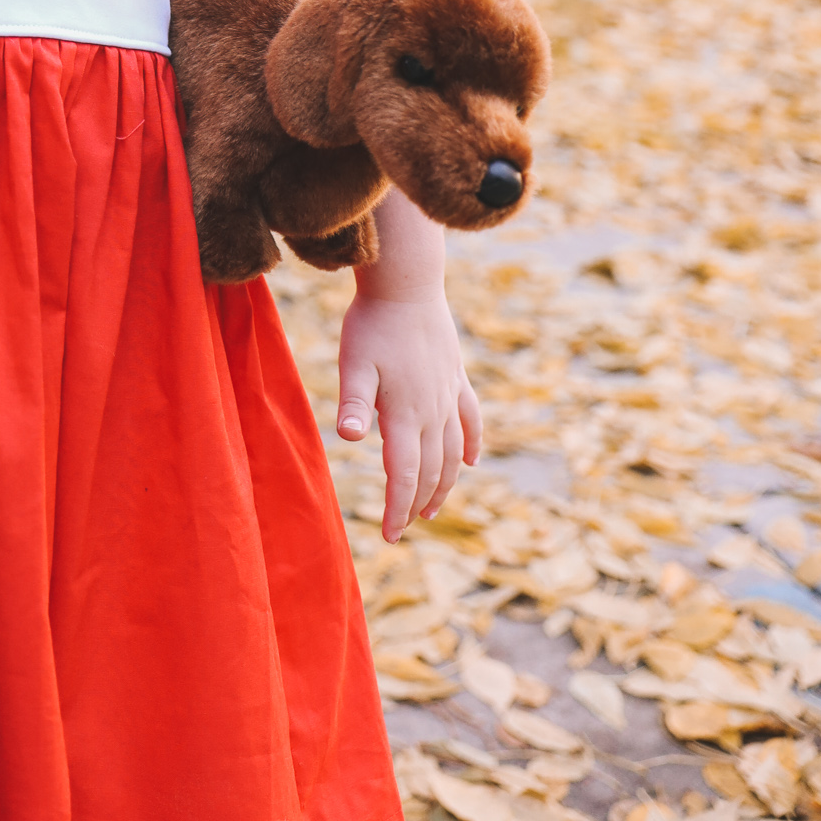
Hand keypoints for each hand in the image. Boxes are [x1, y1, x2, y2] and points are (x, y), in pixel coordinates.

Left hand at [336, 286, 480, 542]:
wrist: (407, 283)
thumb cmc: (372, 323)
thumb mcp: (354, 362)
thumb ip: (353, 401)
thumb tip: (349, 438)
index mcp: (406, 413)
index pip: (404, 475)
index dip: (397, 509)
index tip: (389, 536)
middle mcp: (433, 411)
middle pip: (430, 471)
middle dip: (416, 504)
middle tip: (403, 528)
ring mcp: (449, 395)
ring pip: (453, 453)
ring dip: (443, 484)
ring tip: (432, 509)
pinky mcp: (457, 378)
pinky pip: (470, 421)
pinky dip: (471, 445)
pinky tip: (471, 462)